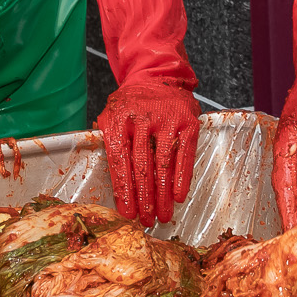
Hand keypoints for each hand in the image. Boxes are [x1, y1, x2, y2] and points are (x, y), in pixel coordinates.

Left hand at [99, 79, 199, 225]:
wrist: (157, 77)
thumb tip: (112, 183)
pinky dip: (182, 177)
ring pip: (163, 163)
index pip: (119, 161)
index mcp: (118, 119)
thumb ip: (109, 143)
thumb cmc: (131, 104)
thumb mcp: (111, 116)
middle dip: (144, 198)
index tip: (127, 213)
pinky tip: (179, 196)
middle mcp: (142, 119)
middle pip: (142, 166)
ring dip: (163, 194)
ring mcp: (166, 120)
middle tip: (146, 220)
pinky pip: (185, 155)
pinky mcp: (187, 122)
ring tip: (163, 215)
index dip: (124, 190)